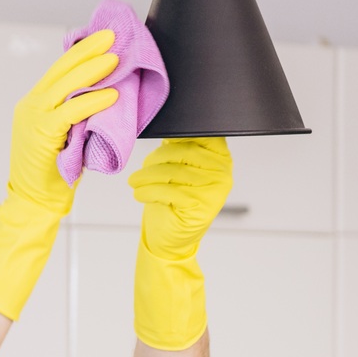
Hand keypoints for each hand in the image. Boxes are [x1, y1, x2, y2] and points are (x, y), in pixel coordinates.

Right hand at [0, 34, 119, 320]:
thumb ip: (75, 116)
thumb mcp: (65, 137)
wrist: (33, 203)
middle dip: (88, 50)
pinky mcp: (42, 134)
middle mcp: (30, 106)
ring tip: (115, 58)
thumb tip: (103, 96)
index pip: (59, 70)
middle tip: (111, 36)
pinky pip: (71, 112)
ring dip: (93, 70)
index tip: (101, 38)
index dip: (81, 52)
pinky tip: (111, 94)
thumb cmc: (52, 175)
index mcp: (34, 104)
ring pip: (65, 85)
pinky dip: (92, 102)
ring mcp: (33, 118)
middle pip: (61, 70)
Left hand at [128, 138, 232, 349]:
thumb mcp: (177, 166)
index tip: (161, 142)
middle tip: (141, 171)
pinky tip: (140, 193)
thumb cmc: (173, 199)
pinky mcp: (200, 206)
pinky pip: (168, 190)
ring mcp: (214, 189)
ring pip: (172, 171)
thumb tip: (163, 119)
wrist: (170, 237)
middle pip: (182, 151)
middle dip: (155, 159)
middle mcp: (222, 171)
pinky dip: (148, 191)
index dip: (176, 133)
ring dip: (146, 177)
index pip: (198, 132)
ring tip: (136, 183)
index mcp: (220, 155)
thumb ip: (177, 143)